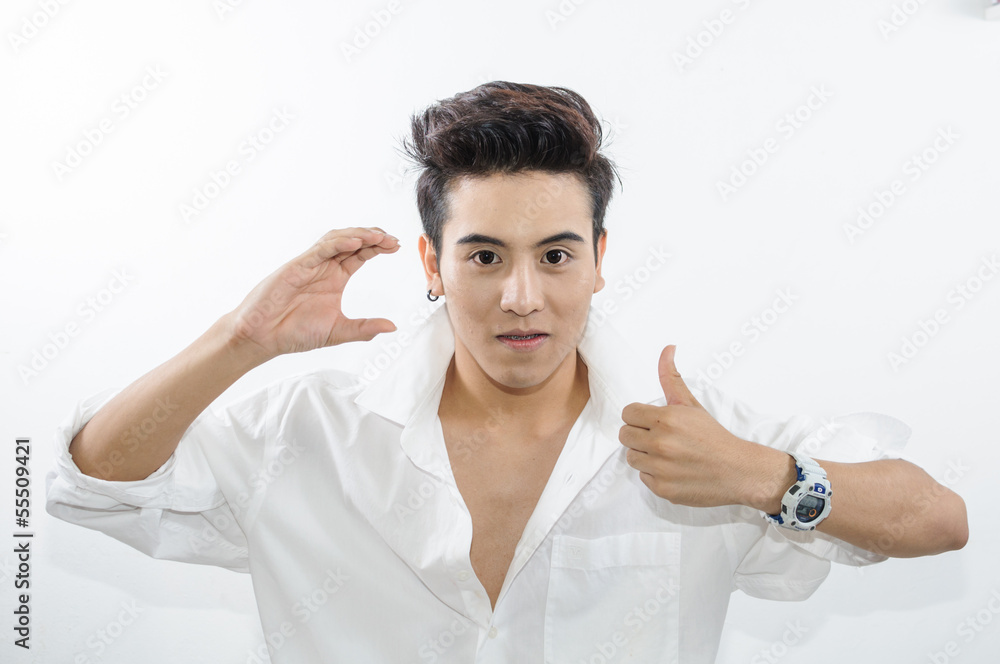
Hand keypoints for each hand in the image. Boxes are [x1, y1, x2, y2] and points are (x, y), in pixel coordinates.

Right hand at [225, 227, 400, 361]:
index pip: (361, 255)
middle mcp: (324, 268)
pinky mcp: (296, 267)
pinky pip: (319, 250)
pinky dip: (338, 243)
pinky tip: (355, 242)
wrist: (263, 338)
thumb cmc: (295, 333)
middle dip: (373, 237)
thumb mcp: (339, 331)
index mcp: (335, 278)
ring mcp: (310, 265)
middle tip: (392, 239)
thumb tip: (393, 327)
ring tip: (378, 236)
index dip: (378, 247)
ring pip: (336, 239)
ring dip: (358, 235)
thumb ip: (365, 328)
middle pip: (352, 242)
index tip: (396, 246)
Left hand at [619, 345, 789, 507]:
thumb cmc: (714, 436)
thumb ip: (671, 379)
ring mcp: (660, 468)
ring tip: (667, 455)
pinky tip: (673, 470)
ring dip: (644, 455)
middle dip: (639, 435)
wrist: (739, 471)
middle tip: (660, 438)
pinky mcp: (662, 489)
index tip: (653, 422)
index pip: (628, 413)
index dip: (640, 417)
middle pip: (625, 435)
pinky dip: (654, 474)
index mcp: (667, 419)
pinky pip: (642, 477)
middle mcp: (661, 443)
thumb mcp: (691, 405)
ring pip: (631, 457)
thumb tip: (667, 348)